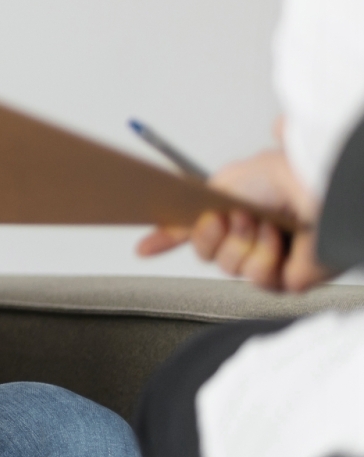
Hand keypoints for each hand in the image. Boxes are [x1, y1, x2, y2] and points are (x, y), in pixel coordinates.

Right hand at [137, 138, 328, 291]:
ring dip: (243, 243)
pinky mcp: (288, 278)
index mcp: (234, 212)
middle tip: (228, 217)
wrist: (313, 188)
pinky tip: (280, 241)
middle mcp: (250, 237)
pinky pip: (257, 280)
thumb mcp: (221, 184)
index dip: (168, 241)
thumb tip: (163, 220)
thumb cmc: (282, 177)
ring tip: (263, 225)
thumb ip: (189, 206)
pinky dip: (265, 257)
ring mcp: (269, 259)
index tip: (143, 248)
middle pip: (206, 254)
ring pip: (229, 268)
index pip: (195, 232)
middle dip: (211, 235)